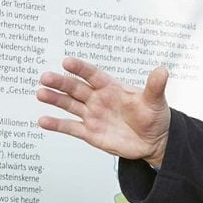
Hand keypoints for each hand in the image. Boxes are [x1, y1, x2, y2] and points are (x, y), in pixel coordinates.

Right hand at [36, 57, 171, 168]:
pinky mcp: (90, 133)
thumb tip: (162, 70)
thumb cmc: (154, 117)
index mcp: (112, 88)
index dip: (81, 69)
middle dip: (61, 83)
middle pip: (76, 88)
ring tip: (40, 93)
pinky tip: (43, 120)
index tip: (67, 62)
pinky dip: (56, 124)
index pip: (93, 75)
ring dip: (55, 99)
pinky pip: (70, 127)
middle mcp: (99, 99)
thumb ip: (155, 86)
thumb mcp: (155, 101)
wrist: (153, 141)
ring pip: (69, 105)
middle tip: (45, 77)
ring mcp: (93, 116)